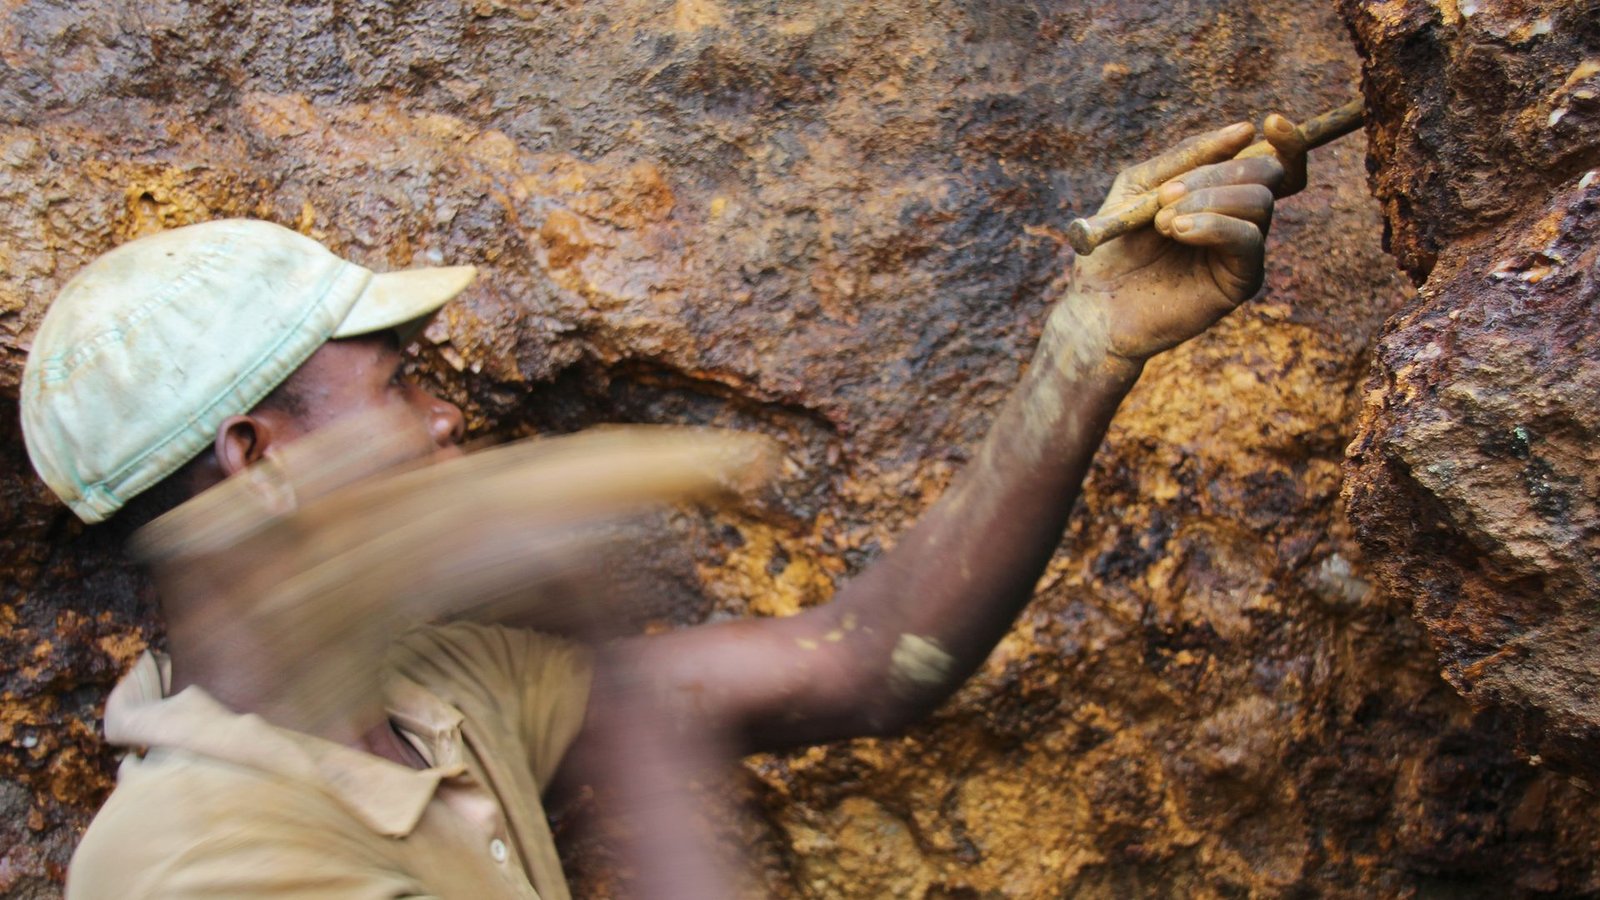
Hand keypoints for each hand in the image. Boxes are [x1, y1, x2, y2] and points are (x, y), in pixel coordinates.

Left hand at [1055, 115, 1307, 369]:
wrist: (1096, 305)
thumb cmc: (1114, 246)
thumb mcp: (1141, 186)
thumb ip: (1186, 157)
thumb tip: (1246, 130)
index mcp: (1221, 193)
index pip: (1273, 160)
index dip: (1286, 139)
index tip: (1273, 120)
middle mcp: (1240, 218)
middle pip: (1267, 173)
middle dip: (1218, 173)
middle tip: (1167, 195)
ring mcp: (1243, 250)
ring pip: (1259, 202)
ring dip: (1208, 200)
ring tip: (1163, 222)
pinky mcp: (1241, 281)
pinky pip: (1248, 239)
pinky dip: (1214, 225)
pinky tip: (1179, 231)